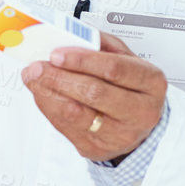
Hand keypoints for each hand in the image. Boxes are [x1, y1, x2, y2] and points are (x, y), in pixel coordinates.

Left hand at [20, 32, 166, 163]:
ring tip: (34, 78)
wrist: (137, 124)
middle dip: (59, 77)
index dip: (82, 60)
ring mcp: (119, 134)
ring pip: (76, 114)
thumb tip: (71, 36)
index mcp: (150, 82)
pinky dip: (48, 108)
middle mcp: (140, 111)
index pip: (114, 69)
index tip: (57, 54)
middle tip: (38, 66)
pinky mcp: (97, 148)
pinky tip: (42, 94)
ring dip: (48, 93)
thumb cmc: (131, 87)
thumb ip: (102, 45)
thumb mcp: (126, 60)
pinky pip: (66, 128)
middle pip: (94, 93)